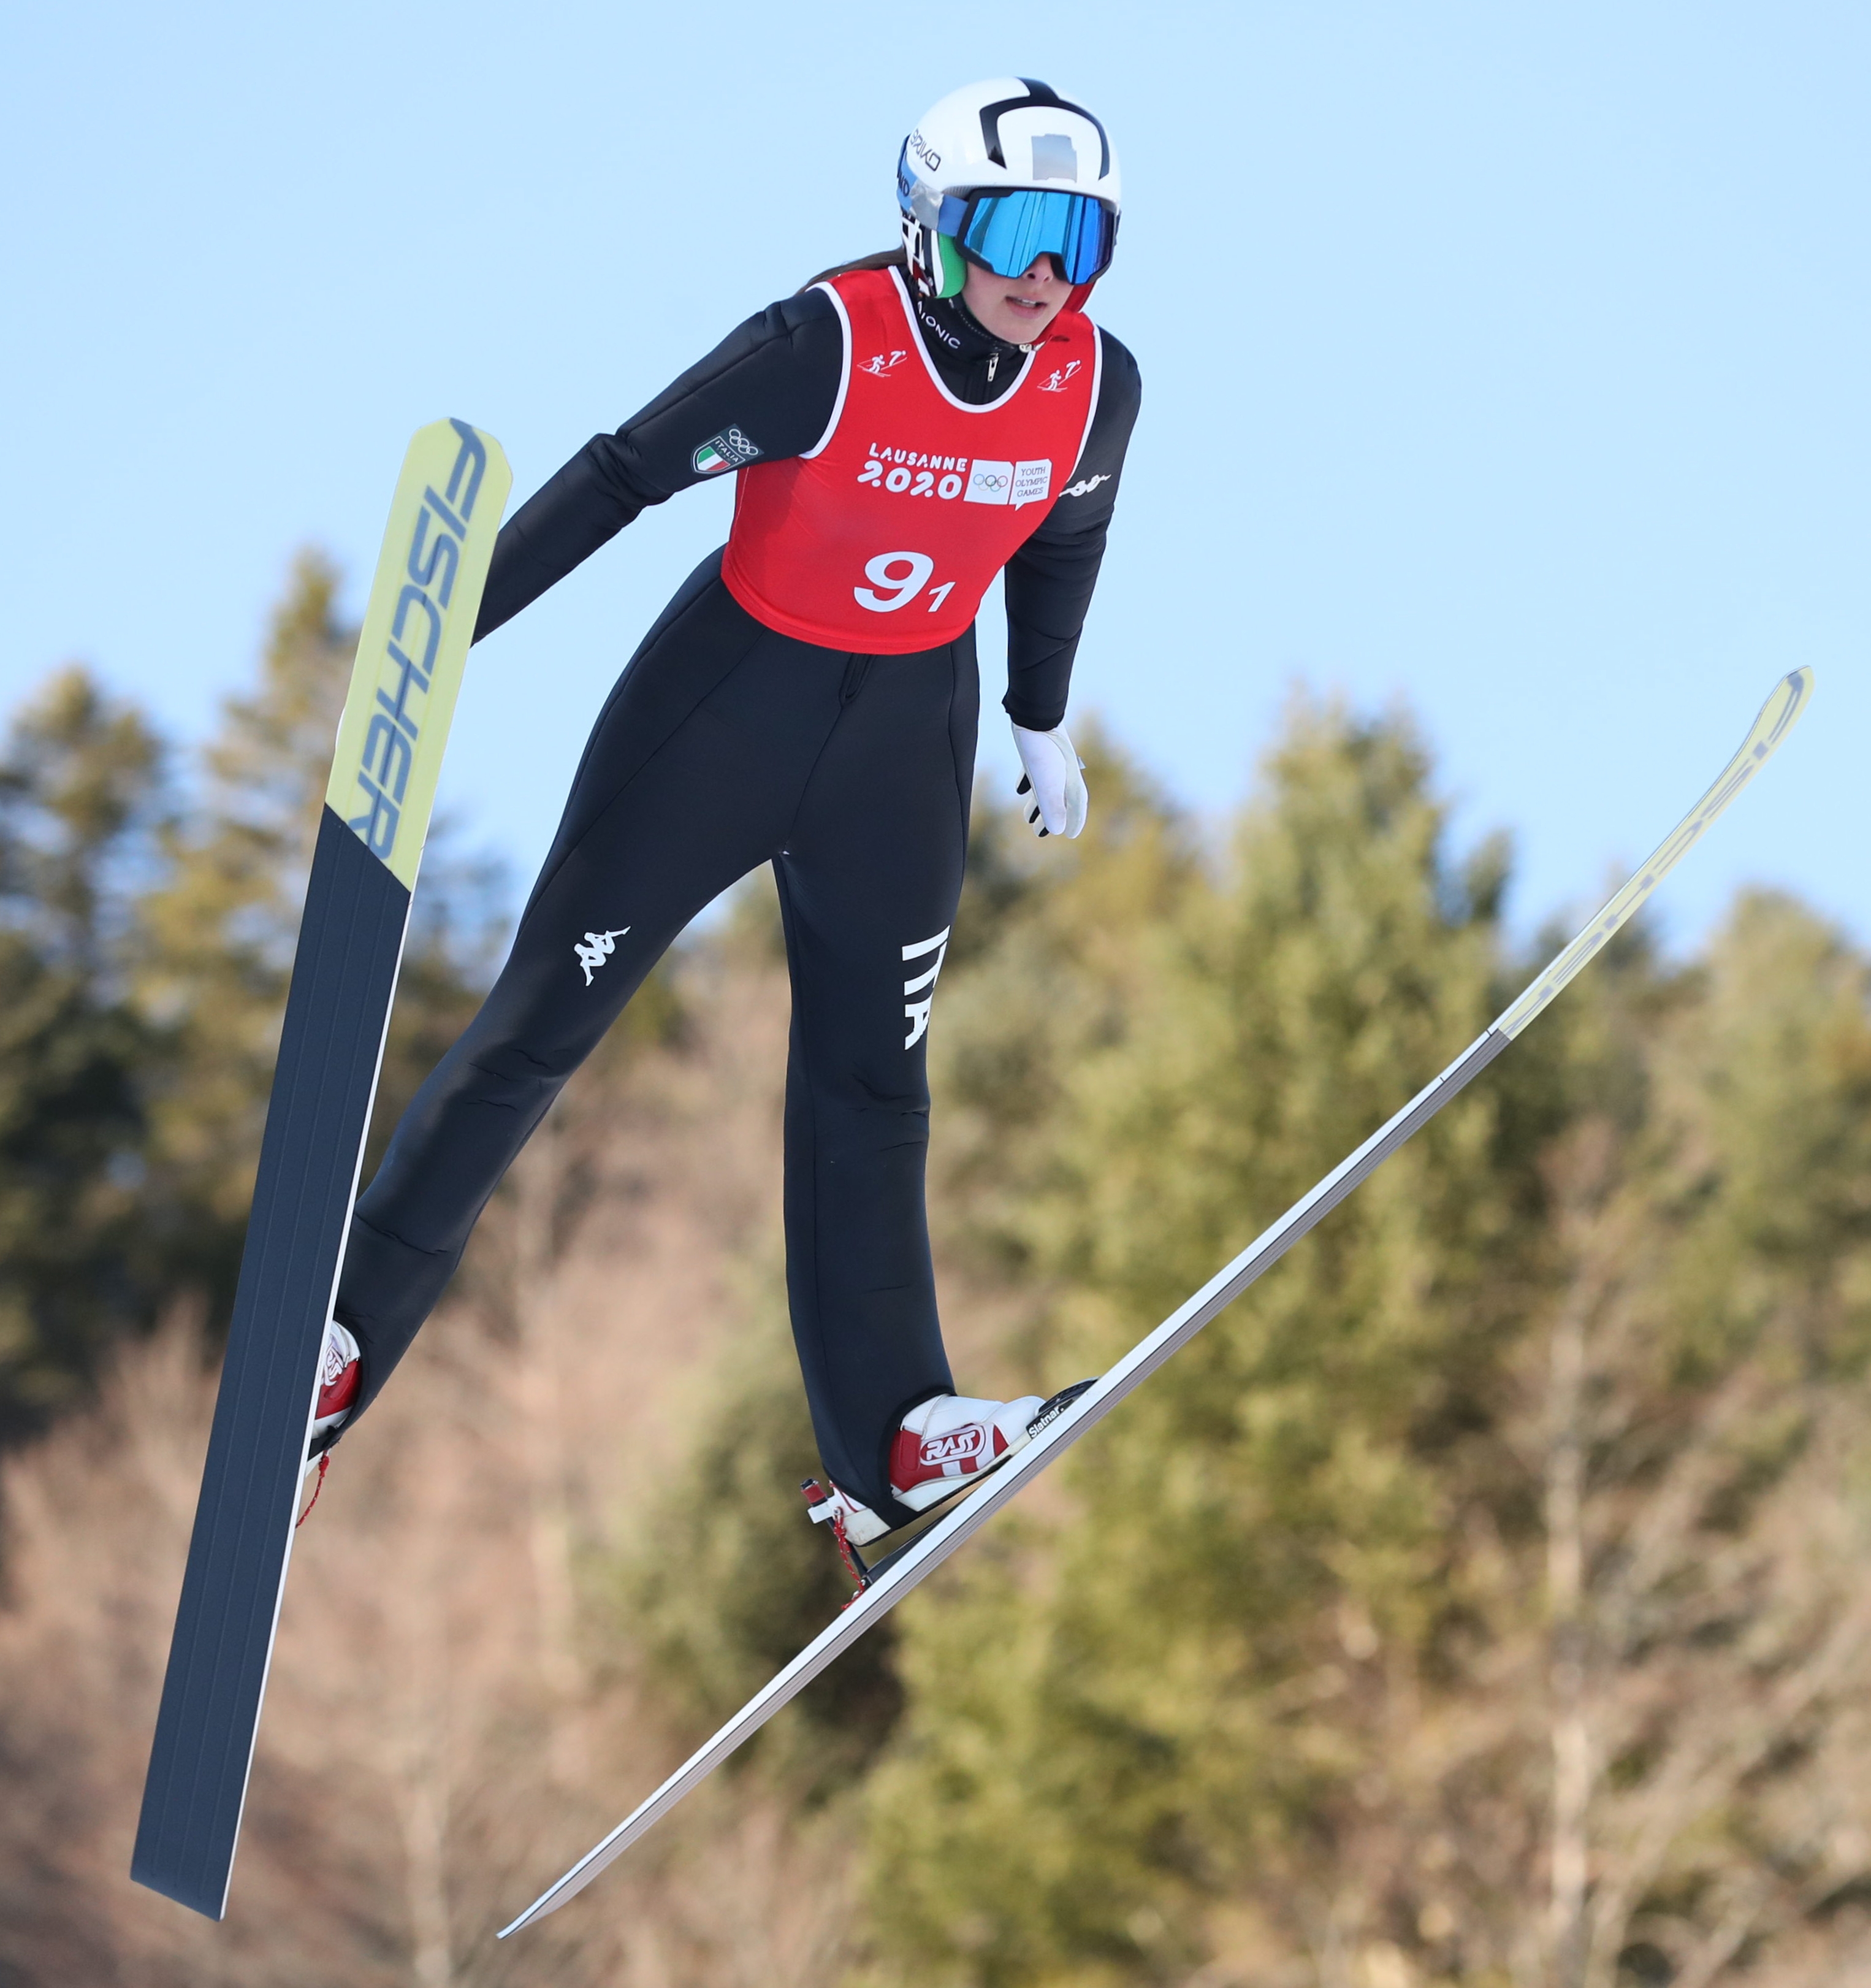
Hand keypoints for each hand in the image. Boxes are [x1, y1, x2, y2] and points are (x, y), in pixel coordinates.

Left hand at [1011, 722, 1087, 838]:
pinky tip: (1020, 789)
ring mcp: (1050, 761)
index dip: (1074, 820)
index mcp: (1070, 779)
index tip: (1070, 835)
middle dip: (1050, 817)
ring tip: (1028, 817)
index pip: (1077, 805)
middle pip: (1060, 799)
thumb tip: (1057, 830)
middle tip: (1039, 833)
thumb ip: (1052, 806)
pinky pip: (1035, 773)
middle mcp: (1063, 771)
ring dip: (1038, 804)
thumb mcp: (1046, 781)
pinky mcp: (1037, 752)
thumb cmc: (1042, 748)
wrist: (1034, 712)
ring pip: (1046, 788)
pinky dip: (1029, 784)